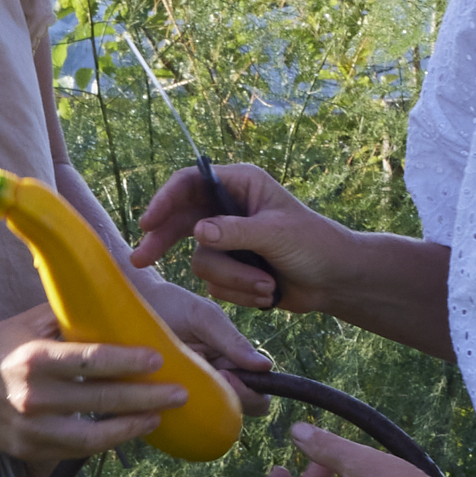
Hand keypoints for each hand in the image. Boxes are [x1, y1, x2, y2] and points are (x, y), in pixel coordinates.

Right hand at [0, 302, 192, 461]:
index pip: (90, 361)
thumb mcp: (27, 322)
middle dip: (146, 398)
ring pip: (93, 436)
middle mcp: (32, 397)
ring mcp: (30, 429)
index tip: (158, 359)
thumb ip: (69, 315)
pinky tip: (128, 429)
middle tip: (180, 393)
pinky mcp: (29, 450)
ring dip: (132, 427)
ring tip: (160, 416)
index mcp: (33, 358)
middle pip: (100, 401)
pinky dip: (106, 441)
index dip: (128, 362)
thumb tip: (116, 301)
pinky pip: (77, 450)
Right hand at [130, 157, 344, 314]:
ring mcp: (229, 241)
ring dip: (233, 280)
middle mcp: (228, 210)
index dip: (165, 200)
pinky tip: (266, 293)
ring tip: (266, 285)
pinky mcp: (232, 270)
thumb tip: (198, 232)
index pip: (189, 183)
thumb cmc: (315, 245)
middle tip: (140, 260)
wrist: (335, 281)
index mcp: (240, 185)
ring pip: (201, 262)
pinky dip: (239, 293)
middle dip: (164, 242)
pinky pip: (214, 284)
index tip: (148, 222)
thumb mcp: (275, 233)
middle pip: (180, 221)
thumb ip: (236, 232)